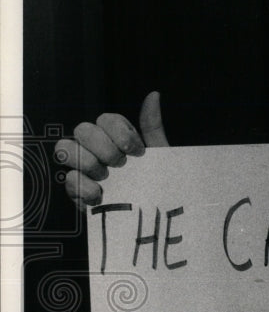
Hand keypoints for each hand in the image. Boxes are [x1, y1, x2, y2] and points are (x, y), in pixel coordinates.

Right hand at [54, 91, 169, 210]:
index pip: (106, 119)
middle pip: (82, 129)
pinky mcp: (77, 191)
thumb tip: (153, 96)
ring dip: (88, 162)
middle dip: (104, 147)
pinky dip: (84, 187)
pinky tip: (101, 194)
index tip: (138, 151)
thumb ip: (152, 126)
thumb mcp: (161, 155)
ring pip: (65, 148)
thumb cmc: (159, 183)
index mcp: (116, 138)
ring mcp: (84, 169)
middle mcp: (96, 149)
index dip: (120, 131)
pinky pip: (67, 180)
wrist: (158, 216)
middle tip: (122, 165)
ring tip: (108, 178)